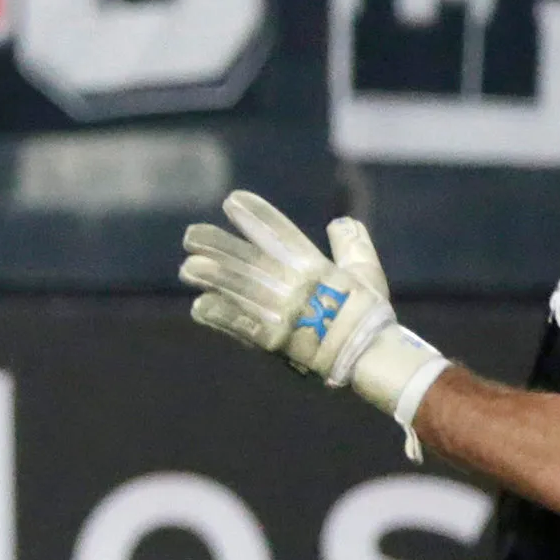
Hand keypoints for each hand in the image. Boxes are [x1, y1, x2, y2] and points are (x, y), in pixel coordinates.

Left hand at [182, 190, 384, 380]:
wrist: (371, 359)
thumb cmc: (370, 317)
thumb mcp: (367, 273)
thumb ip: (352, 245)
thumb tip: (342, 221)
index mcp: (317, 268)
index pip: (282, 234)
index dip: (256, 215)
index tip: (232, 200)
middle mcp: (296, 286)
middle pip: (250, 260)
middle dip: (219, 246)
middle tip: (190, 235)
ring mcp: (283, 313)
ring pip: (240, 289)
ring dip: (212, 278)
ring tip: (188, 267)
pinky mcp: (275, 342)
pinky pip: (242, 326)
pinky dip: (221, 316)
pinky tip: (199, 306)